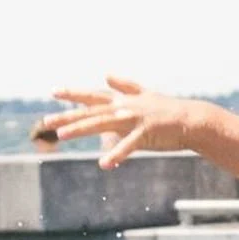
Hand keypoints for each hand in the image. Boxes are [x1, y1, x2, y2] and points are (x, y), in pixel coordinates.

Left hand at [48, 76, 194, 166]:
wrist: (192, 120)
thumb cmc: (168, 111)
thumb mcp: (144, 95)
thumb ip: (125, 86)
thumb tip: (106, 74)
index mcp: (123, 100)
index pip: (94, 96)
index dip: (74, 94)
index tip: (53, 92)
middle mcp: (126, 107)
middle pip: (92, 111)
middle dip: (68, 116)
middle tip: (46, 122)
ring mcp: (135, 119)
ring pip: (103, 124)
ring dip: (82, 129)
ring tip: (62, 136)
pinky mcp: (147, 133)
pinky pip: (128, 145)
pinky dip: (116, 154)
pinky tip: (104, 164)